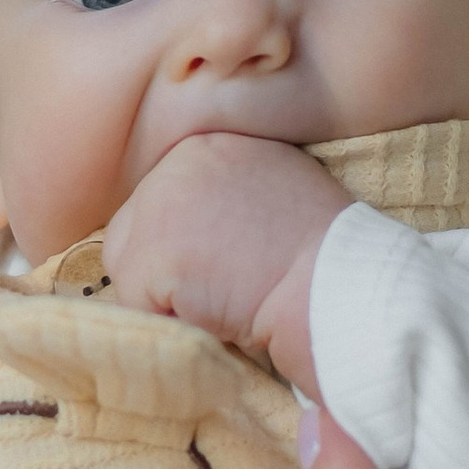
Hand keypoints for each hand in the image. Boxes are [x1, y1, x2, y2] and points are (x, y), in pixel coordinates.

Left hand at [101, 132, 346, 385]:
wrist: (340, 283)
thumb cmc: (324, 251)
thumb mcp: (275, 186)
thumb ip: (226, 192)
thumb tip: (193, 228)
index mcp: (207, 144)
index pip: (160, 202)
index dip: (187, 244)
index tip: (226, 264)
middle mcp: (176, 163)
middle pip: (131, 231)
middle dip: (166, 269)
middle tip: (224, 287)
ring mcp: (160, 206)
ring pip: (128, 270)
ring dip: (165, 297)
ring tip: (223, 300)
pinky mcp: (154, 256)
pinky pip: (136, 306)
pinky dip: (170, 323)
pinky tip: (217, 315)